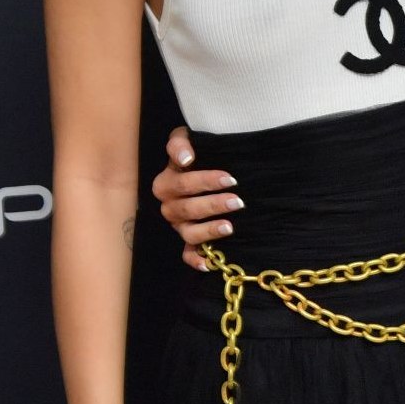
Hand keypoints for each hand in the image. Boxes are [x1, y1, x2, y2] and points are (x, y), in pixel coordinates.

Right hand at [151, 126, 242, 269]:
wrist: (206, 165)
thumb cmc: (198, 153)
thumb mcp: (187, 140)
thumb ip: (181, 142)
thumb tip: (186, 157)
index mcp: (166, 182)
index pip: (181, 183)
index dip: (204, 181)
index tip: (229, 177)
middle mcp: (169, 206)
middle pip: (186, 209)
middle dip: (214, 204)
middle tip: (238, 200)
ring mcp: (178, 225)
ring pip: (188, 232)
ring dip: (209, 230)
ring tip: (230, 226)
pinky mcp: (187, 240)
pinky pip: (187, 254)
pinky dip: (196, 260)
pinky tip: (209, 264)